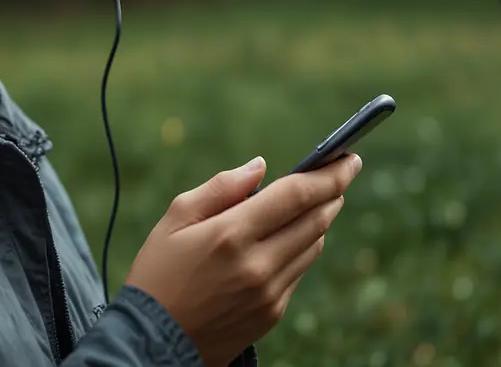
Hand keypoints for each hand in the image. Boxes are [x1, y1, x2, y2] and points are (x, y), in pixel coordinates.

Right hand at [124, 152, 362, 366]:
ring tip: (315, 202)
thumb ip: (221, 187)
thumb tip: (261, 167)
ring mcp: (269, 294)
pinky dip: (301, 248)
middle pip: (315, 220)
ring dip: (320, 220)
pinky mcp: (272, 314)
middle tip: (340, 172)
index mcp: (232, 234)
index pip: (297, 196)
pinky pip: (299, 271)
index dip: (329, 174)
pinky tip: (288, 238)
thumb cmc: (158, 273)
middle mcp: (258, 265)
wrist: (152, 342)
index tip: (349, 158)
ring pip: (313, 246)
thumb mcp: (175, 219)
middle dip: (333, 193)